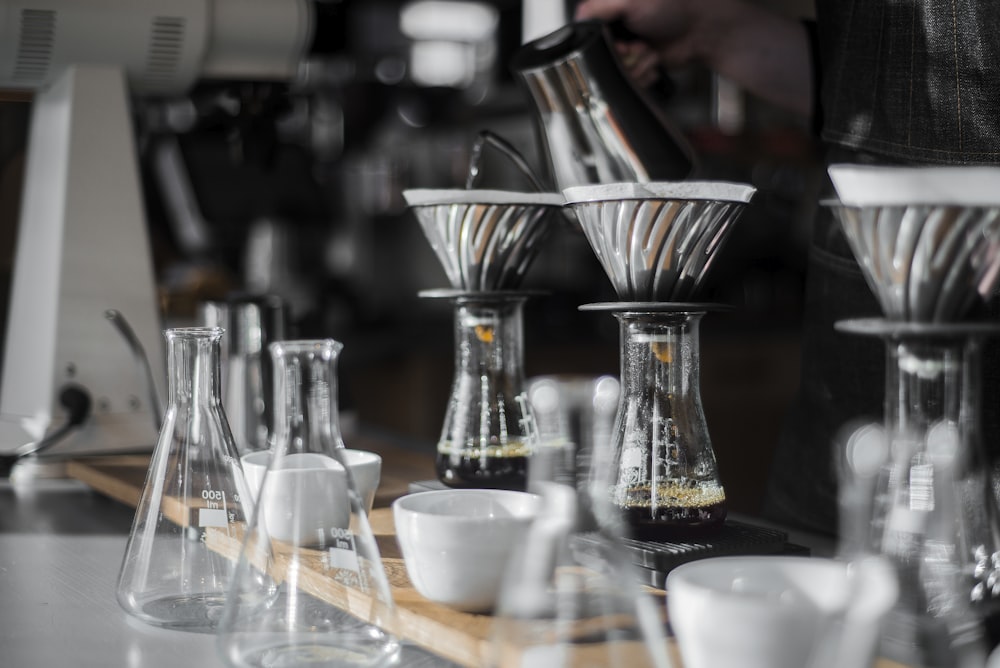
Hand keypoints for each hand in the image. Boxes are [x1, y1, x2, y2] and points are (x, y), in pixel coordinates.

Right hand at [575, 0, 813, 117]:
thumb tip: (576, 17)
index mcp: (612, 12)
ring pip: (616, 74)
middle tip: (637, 46)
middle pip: (600, 59)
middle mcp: (618, 32)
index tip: (617, 44)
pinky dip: (645, 74)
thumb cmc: (675, 7)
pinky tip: (655, 61)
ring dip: (636, 65)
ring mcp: (629, 52)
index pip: (587, 35)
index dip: (600, 45)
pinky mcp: (641, 67)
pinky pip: (630, 82)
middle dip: (622, 57)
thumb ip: (598, 7)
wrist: (705, 30)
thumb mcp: (631, 0)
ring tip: (650, 52)